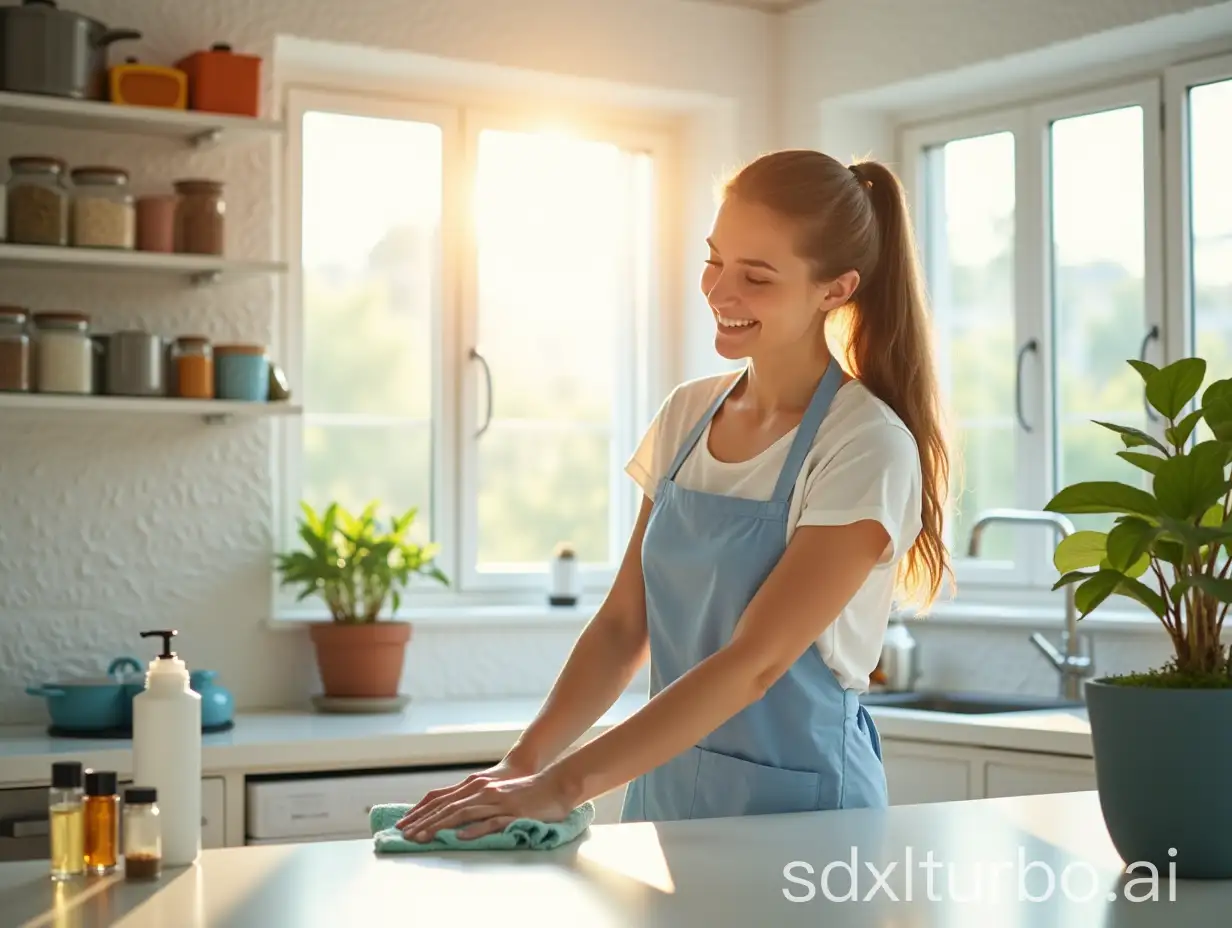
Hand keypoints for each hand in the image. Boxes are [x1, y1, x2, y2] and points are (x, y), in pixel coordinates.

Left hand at [395, 766, 576, 841]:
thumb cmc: (525, 790)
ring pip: (463, 813)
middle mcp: (482, 791)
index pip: (441, 798)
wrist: (555, 783)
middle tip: (405, 835)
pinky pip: (491, 821)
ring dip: (440, 826)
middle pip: (447, 807)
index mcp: (475, 786)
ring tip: (422, 838)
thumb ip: (475, 801)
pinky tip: (461, 836)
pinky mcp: (512, 811)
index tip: (403, 824)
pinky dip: (474, 829)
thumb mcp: (494, 792)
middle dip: (423, 822)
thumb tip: (454, 816)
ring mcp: (496, 801)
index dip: (420, 811)